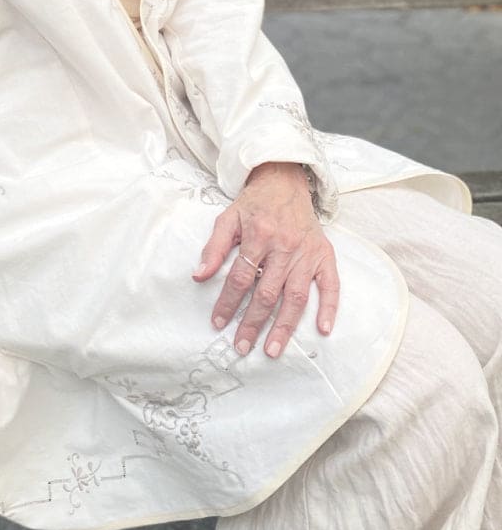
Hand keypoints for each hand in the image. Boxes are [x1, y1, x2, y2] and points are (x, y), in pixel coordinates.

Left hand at [192, 161, 338, 359]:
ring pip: (296, 296)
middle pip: (267, 293)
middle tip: (242, 347)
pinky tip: (323, 329)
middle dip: (253, 323)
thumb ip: (214, 248)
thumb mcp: (228, 218)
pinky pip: (330, 284)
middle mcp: (285, 246)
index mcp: (259, 236)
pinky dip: (329, 307)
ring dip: (284, 326)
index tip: (218, 323)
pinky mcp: (324, 254)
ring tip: (272, 349)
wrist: (284, 181)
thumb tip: (199, 276)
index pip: (241, 278)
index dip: (228, 302)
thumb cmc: (254, 203)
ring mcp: (307, 252)